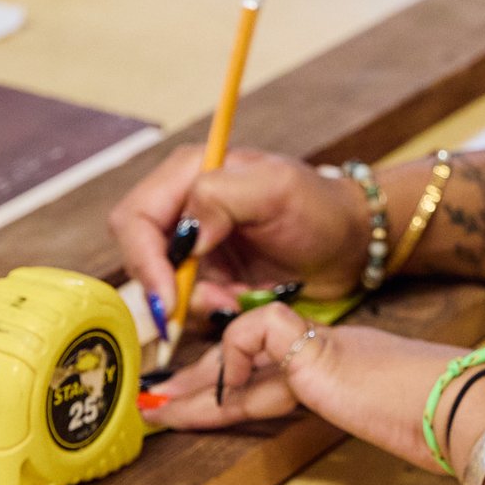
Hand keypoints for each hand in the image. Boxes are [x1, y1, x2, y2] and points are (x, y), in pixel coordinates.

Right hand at [109, 146, 371, 317]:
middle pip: (139, 256)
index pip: (135, 218)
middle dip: (171, 289)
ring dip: (197, 304)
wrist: (350, 244)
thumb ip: (222, 197)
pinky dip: (213, 311)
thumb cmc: (320, 207)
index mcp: (188, 173)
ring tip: (238, 301)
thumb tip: (185, 235)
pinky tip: (243, 302)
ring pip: (162, 287)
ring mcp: (193, 244)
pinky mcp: (208, 274)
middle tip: (217, 304)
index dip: (144, 260)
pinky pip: (189, 304)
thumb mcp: (277, 189)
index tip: (169, 298)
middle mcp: (182, 206)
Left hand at [148, 304, 484, 473]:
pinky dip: (232, 360)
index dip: (238, 388)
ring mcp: (323, 346)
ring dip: (197, 382)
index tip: (203, 409)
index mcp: (348, 368)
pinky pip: (256, 332)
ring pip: (242, 344)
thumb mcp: (400, 428)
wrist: (468, 406)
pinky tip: (219, 395)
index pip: (280, 371)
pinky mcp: (315, 349)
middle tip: (163, 405)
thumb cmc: (448, 425)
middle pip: (251, 357)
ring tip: (162, 408)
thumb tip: (410, 448)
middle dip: (203, 382)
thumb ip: (386, 423)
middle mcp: (332, 350)